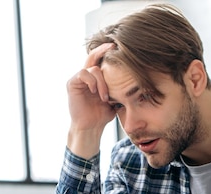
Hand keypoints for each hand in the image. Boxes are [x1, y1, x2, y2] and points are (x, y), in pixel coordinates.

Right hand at [66, 43, 115, 158]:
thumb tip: (138, 75)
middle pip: (94, 55)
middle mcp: (87, 75)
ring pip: (93, 68)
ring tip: (105, 97)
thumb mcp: (116, 98)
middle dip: (104, 50)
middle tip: (114, 47)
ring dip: (102, 81)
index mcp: (97, 77)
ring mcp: (79, 79)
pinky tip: (96, 92)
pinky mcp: (72, 83)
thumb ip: (120, 87)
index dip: (109, 51)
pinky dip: (92, 81)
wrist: (91, 128)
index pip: (102, 60)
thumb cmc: (103, 114)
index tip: (122, 47)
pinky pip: (83, 73)